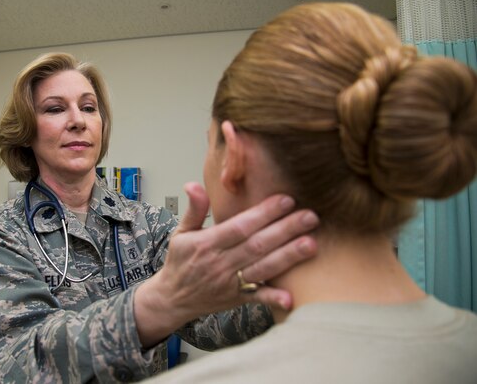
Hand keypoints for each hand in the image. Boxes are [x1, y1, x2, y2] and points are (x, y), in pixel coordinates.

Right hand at [134, 182, 317, 345]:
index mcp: (207, 244)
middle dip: (285, 230)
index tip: (285, 200)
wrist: (172, 299)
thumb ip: (194, 209)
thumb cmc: (180, 262)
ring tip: (311, 243)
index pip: (239, 227)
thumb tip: (193, 184)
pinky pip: (257, 299)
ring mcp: (230, 282)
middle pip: (257, 245)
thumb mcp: (181, 232)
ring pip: (263, 268)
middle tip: (310, 216)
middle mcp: (220, 263)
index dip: (263, 214)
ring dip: (288, 257)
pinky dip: (273, 298)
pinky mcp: (237, 298)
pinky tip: (292, 296)